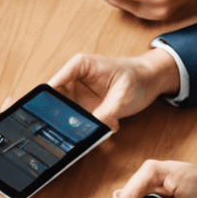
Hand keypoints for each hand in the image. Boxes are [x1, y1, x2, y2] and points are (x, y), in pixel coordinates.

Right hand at [48, 49, 180, 130]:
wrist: (152, 80)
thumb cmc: (139, 78)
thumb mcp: (122, 98)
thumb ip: (104, 115)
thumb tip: (89, 132)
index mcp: (79, 66)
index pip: (52, 84)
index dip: (44, 101)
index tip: (45, 118)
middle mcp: (74, 79)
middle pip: (54, 100)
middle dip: (59, 117)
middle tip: (68, 131)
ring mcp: (78, 93)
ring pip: (63, 113)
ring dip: (75, 124)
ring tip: (94, 129)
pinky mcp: (84, 105)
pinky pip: (76, 119)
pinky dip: (86, 127)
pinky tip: (108, 125)